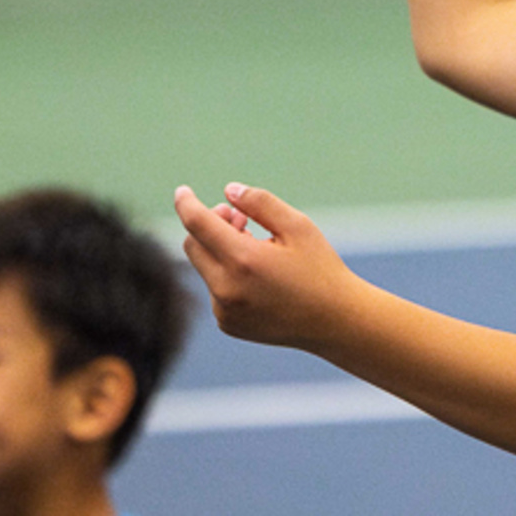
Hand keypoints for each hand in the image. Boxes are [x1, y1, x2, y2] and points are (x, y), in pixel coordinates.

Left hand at [174, 183, 358, 349]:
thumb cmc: (318, 268)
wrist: (333, 321)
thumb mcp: (297, 225)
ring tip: (256, 243)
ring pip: (205, 267)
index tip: (182, 191)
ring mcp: (225, 311)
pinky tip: (258, 274)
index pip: (197, 225)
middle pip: (193, 245)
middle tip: (240, 218)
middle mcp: (226, 290)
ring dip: (220, 249)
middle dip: (210, 225)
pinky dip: (227, 273)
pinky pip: (215, 288)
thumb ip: (260, 202)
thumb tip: (229, 191)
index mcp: (243, 261)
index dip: (186, 203)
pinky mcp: (228, 324)